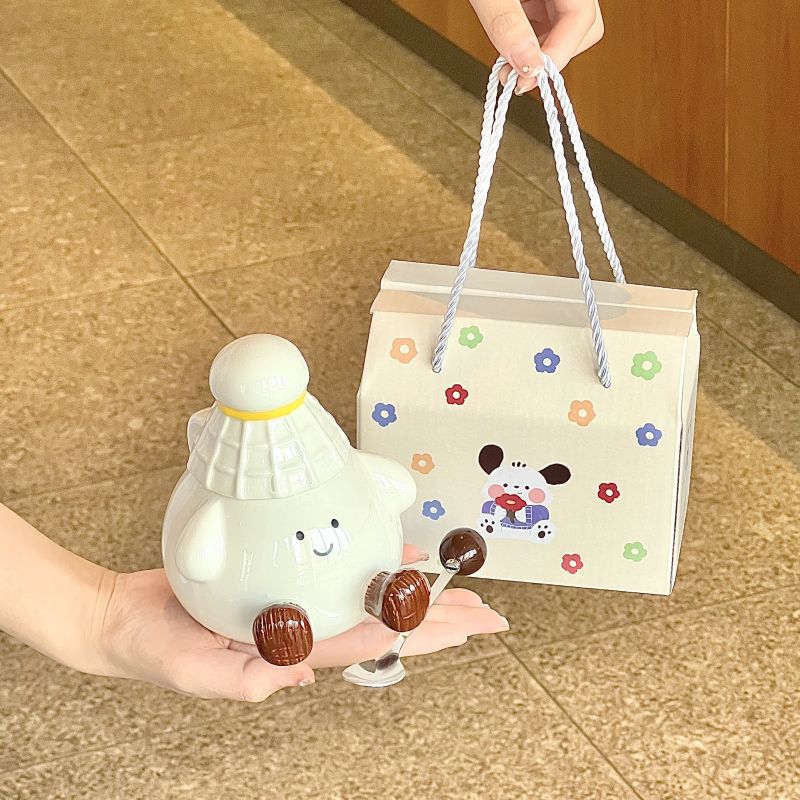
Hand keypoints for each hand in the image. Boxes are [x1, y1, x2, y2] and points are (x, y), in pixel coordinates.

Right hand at [96, 545, 507, 701]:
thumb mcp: (194, 674)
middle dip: (438, 622)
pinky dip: (373, 567)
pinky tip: (399, 562)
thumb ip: (245, 682)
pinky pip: (339, 575)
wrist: (130, 620)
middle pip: (384, 625)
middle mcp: (305, 633)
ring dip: (419, 598)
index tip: (454, 619)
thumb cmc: (159, 649)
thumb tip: (301, 677)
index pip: (363, 639)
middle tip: (488, 616)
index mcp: (291, 654)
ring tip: (462, 595)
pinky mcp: (285, 585)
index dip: (409, 627)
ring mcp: (299, 609)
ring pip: (371, 601)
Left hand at [469, 0, 603, 93]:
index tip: (528, 80)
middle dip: (551, 55)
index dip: (557, 55)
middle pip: (582, 26)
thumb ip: (507, 23)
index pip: (582, 19)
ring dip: (538, 51)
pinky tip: (508, 44)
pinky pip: (546, 20)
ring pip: (565, 28)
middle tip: (516, 76)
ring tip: (507, 63)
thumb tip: (527, 65)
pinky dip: (528, 39)